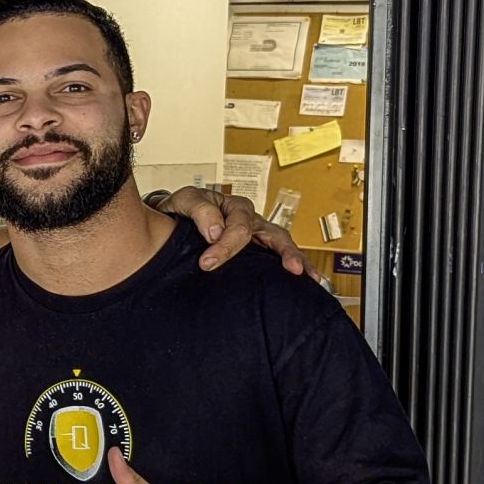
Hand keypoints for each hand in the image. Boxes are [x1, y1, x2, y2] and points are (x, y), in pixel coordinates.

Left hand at [161, 185, 307, 275]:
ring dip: (297, 261)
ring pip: (283, 247)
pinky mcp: (256, 252)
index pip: (239, 228)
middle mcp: (252, 221)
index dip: (225, 246)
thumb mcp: (185, 200)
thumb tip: (215, 231)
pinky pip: (277, 259)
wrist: (173, 220)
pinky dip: (293, 268)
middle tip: (292, 269)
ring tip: (311, 278)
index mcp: (236, 208)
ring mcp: (257, 237)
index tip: (207, 263)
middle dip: (285, 252)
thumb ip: (200, 210)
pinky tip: (305, 284)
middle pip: (275, 236)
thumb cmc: (182, 210)